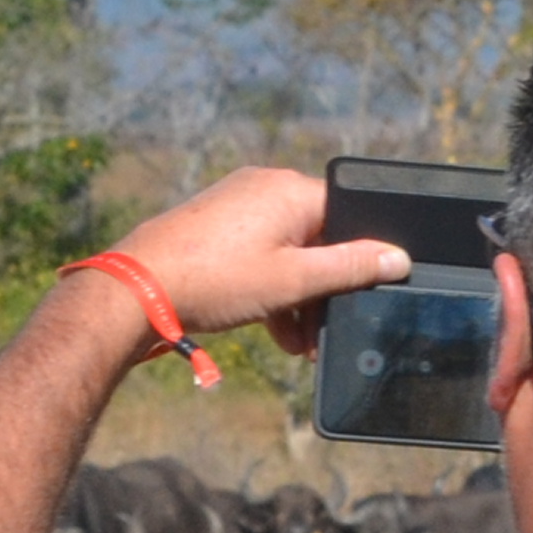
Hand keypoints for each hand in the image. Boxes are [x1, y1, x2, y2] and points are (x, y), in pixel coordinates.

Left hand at [75, 163, 413, 362]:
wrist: (135, 289)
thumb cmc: (213, 280)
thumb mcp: (292, 281)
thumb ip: (349, 268)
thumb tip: (397, 257)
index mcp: (291, 190)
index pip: (348, 217)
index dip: (359, 259)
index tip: (359, 296)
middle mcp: (265, 187)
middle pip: (317, 237)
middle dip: (322, 289)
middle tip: (322, 334)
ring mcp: (236, 204)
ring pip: (286, 251)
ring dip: (296, 298)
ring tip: (297, 344)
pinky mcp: (214, 225)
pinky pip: (258, 253)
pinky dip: (269, 289)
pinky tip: (272, 330)